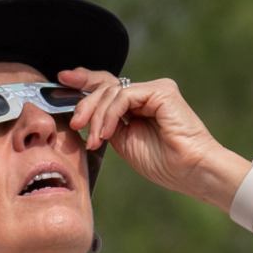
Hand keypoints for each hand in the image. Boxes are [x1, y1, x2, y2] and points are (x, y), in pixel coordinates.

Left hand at [60, 68, 245, 203]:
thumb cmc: (164, 164)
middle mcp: (147, 93)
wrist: (191, 171)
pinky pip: (123, 96)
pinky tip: (106, 134)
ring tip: (96, 140)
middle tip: (75, 123)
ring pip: (111, 91)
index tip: (62, 81)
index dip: (84, 81)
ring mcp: (155, 90)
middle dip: (84, 100)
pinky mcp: (161, 91)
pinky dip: (109, 115)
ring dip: (97, 116)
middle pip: (106, 84)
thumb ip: (108, 124)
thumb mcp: (124, 142)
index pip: (107, 87)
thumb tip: (84, 114)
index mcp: (139, 105)